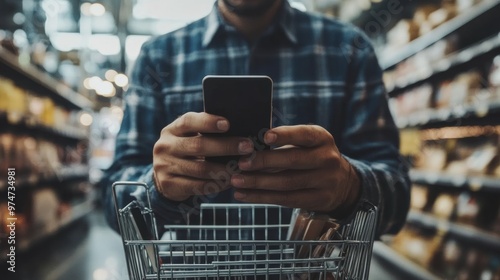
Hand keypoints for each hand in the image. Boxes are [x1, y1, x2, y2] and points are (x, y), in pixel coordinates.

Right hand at [153, 112, 254, 200]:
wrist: (163, 176)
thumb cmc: (186, 151)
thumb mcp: (188, 137)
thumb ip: (205, 132)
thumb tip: (238, 128)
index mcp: (172, 130)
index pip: (188, 121)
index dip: (208, 122)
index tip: (227, 124)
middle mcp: (165, 146)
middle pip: (198, 146)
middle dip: (226, 146)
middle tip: (247, 147)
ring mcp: (165, 166)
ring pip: (200, 169)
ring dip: (224, 169)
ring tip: (242, 167)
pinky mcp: (169, 185)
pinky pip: (198, 186)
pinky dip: (216, 184)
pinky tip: (230, 181)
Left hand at [231, 125, 360, 213]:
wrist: (342, 183)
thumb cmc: (312, 156)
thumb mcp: (308, 143)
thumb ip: (286, 142)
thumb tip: (248, 145)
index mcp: (322, 138)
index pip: (304, 135)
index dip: (285, 135)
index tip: (265, 136)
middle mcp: (328, 159)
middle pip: (293, 160)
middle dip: (265, 162)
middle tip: (241, 163)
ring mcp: (326, 181)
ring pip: (287, 183)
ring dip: (258, 183)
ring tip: (236, 181)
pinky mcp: (319, 200)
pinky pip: (286, 200)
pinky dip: (262, 197)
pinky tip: (243, 194)